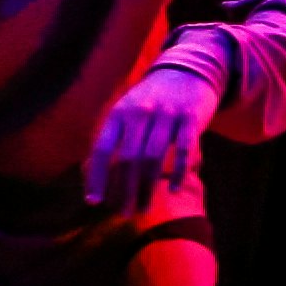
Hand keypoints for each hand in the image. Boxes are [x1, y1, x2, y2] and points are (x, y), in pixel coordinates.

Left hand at [84, 57, 219, 203]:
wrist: (188, 71)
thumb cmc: (153, 101)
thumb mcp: (128, 111)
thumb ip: (115, 138)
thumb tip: (95, 176)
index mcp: (119, 113)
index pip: (102, 149)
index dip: (97, 177)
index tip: (94, 202)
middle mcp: (141, 112)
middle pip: (128, 159)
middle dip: (124, 190)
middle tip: (124, 213)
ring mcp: (167, 114)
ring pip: (153, 159)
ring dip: (147, 188)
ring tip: (144, 209)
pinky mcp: (191, 117)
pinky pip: (184, 150)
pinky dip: (179, 172)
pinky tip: (175, 190)